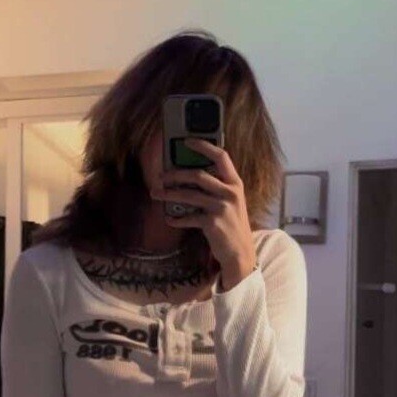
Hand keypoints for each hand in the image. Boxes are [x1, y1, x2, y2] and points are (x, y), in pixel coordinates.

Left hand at [150, 137, 256, 280]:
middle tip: (161, 176)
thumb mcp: (231, 203)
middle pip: (198, 175)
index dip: (204, 146)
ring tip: (156, 193)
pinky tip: (169, 219)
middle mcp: (230, 193)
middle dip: (175, 174)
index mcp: (235, 183)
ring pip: (189, 194)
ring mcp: (222, 207)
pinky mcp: (212, 223)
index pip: (221, 156)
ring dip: (169, 193)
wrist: (241, 254)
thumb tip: (189, 177)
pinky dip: (176, 218)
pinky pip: (188, 217)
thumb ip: (217, 189)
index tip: (187, 142)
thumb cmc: (232, 226)